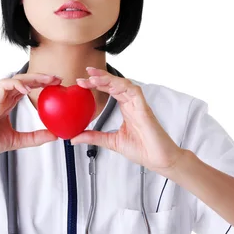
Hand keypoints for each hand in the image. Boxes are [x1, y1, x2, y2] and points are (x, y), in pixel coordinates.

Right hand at [0, 73, 60, 162]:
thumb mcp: (16, 141)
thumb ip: (34, 138)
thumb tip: (55, 136)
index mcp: (7, 105)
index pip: (27, 88)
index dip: (42, 84)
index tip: (57, 85)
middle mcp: (3, 99)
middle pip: (24, 81)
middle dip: (42, 77)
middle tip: (58, 79)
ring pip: (16, 79)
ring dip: (32, 78)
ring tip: (47, 80)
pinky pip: (4, 85)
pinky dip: (16, 84)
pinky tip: (27, 90)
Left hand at [71, 67, 185, 174]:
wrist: (159, 160)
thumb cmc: (143, 149)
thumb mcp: (111, 142)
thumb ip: (94, 137)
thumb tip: (75, 137)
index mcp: (126, 108)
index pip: (109, 90)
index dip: (96, 84)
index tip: (81, 82)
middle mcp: (132, 103)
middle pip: (115, 83)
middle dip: (100, 76)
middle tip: (85, 73)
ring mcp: (139, 105)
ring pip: (124, 84)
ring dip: (108, 79)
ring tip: (93, 78)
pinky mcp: (145, 109)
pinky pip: (135, 92)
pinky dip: (123, 87)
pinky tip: (112, 86)